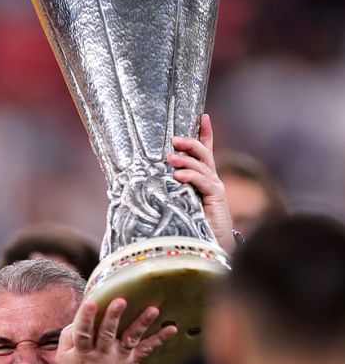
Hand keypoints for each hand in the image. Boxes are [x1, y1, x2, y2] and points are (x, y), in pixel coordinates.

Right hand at [57, 298, 176, 363]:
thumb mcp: (63, 358)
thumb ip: (68, 336)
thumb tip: (80, 315)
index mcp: (82, 352)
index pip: (82, 333)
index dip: (85, 318)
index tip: (91, 302)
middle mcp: (101, 355)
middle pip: (107, 333)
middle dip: (113, 316)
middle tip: (121, 300)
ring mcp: (118, 359)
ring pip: (130, 338)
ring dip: (142, 323)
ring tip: (152, 310)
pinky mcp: (132, 362)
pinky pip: (147, 350)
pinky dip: (159, 338)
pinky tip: (172, 328)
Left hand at [168, 113, 233, 251]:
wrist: (210, 247)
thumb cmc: (191, 226)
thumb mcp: (179, 203)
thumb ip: (171, 191)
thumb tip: (147, 181)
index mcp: (204, 179)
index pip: (206, 151)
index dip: (205, 133)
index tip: (202, 116)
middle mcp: (212, 180)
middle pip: (204, 154)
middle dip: (190, 142)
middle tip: (174, 139)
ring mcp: (216, 188)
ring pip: (202, 166)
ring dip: (185, 160)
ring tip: (170, 157)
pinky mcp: (216, 198)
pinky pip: (204, 182)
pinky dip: (190, 176)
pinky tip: (178, 176)